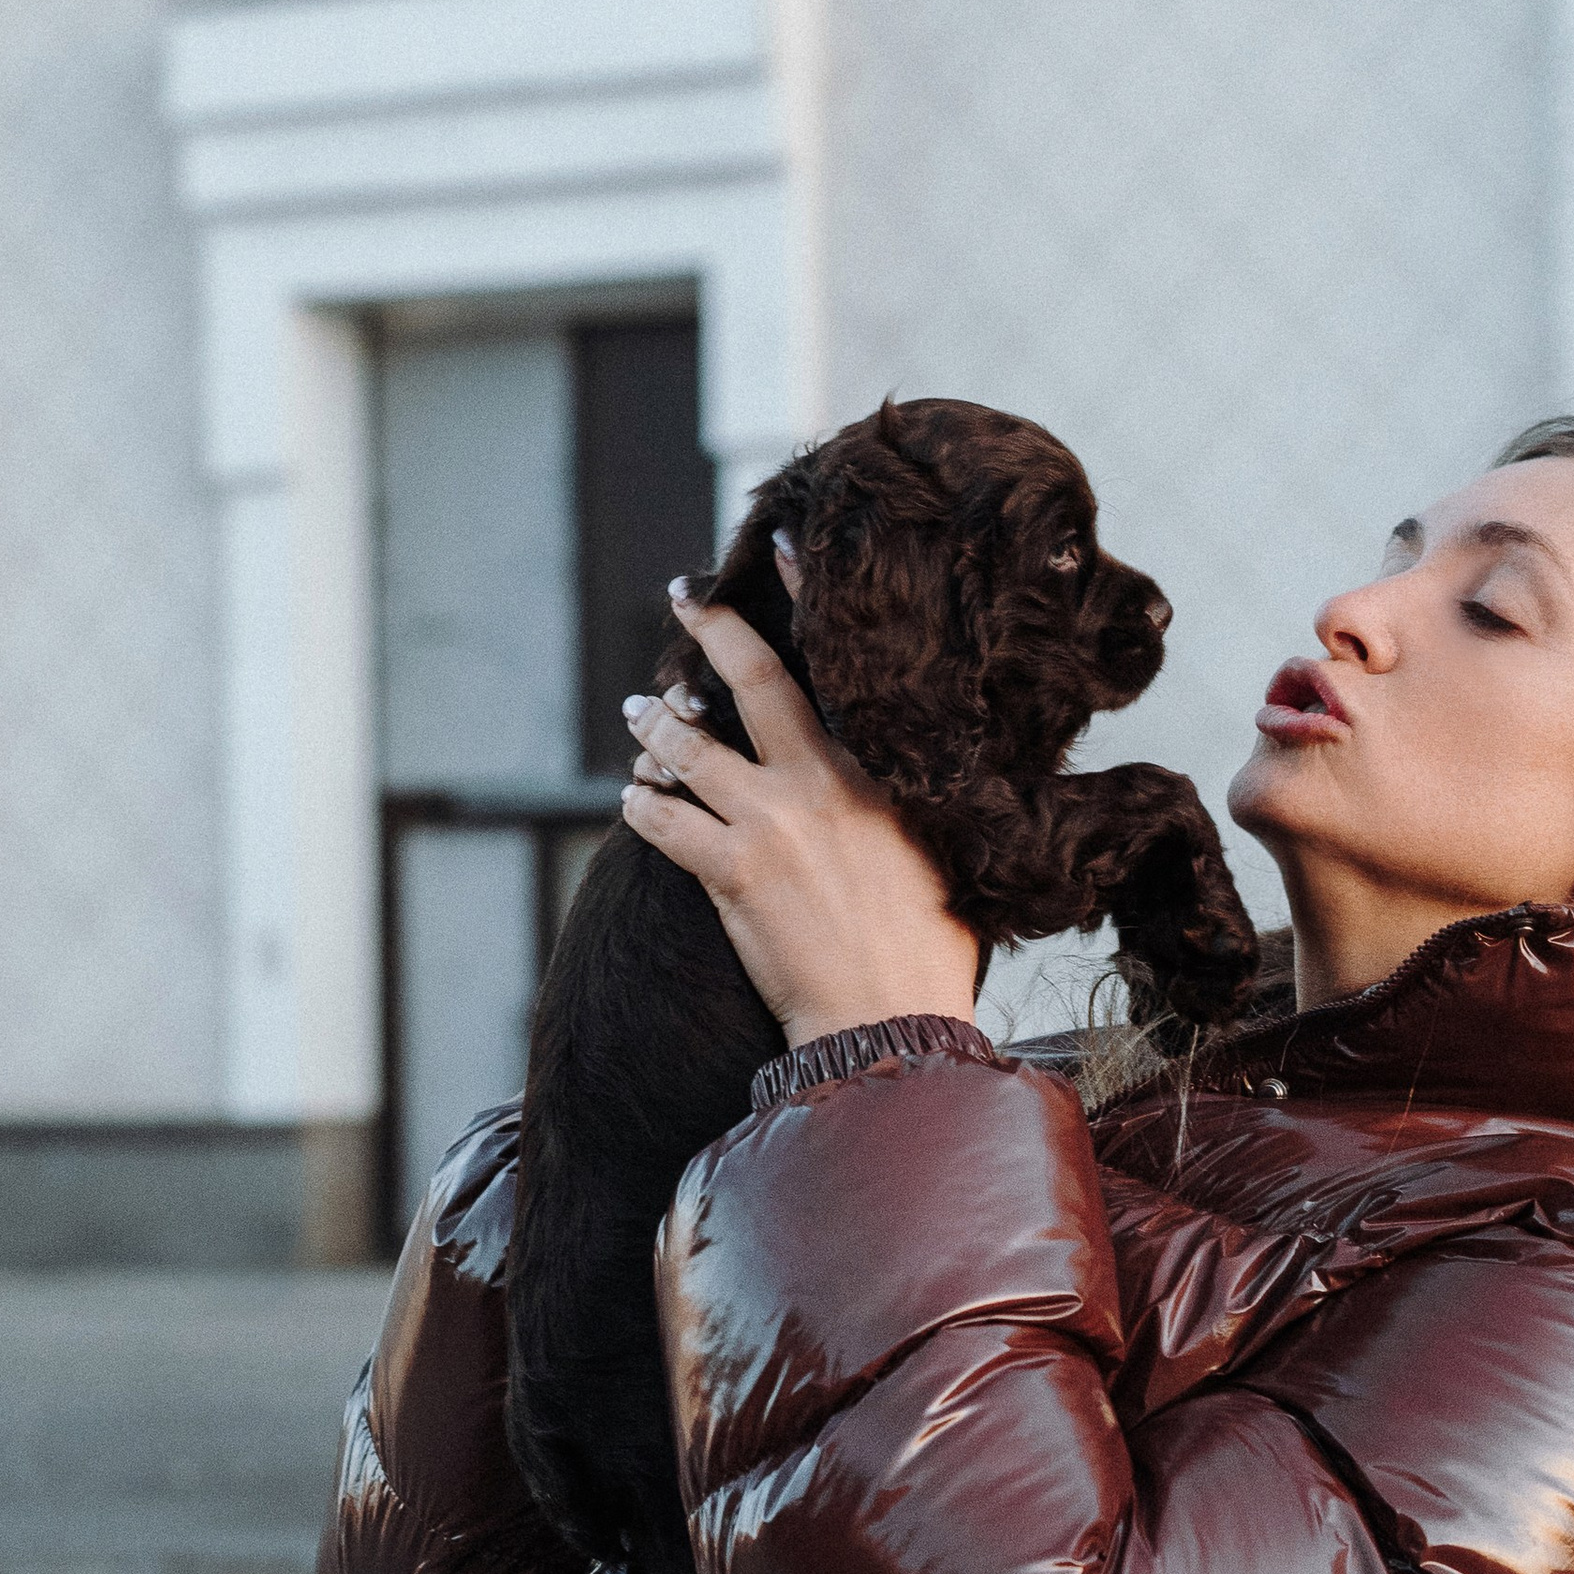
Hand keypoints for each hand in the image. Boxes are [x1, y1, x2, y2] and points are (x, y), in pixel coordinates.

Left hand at [620, 586, 978, 1051]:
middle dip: (707, 632)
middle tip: (681, 600)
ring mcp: (769, 825)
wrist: (889, 1022)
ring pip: (690, 750)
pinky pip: (663, 821)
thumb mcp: (940, 859)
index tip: (775, 551)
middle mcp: (818, 784)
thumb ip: (912, 810)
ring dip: (656, 727)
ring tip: (640, 713)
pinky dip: (641, 806)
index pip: (833, 668)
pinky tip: (633, 802)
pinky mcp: (730, 874)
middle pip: (750, 683)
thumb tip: (910, 788)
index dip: (799, 601)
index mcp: (876, 772)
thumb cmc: (927, 953)